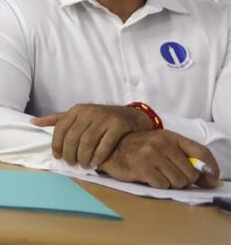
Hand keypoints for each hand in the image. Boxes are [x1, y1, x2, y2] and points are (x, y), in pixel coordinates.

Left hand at [32, 103, 150, 168]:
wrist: (129, 116)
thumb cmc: (98, 119)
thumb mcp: (77, 115)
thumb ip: (57, 120)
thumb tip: (33, 122)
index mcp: (76, 110)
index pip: (60, 129)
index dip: (57, 144)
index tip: (58, 157)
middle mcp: (89, 112)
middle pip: (73, 137)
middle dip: (70, 154)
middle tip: (72, 164)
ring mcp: (104, 118)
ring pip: (88, 142)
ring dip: (84, 157)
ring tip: (84, 166)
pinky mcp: (118, 125)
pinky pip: (106, 143)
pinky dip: (99, 156)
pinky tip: (96, 164)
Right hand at [97, 130, 220, 188]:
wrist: (109, 148)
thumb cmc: (139, 149)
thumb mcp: (163, 147)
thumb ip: (186, 161)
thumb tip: (211, 182)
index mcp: (170, 136)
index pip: (201, 152)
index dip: (211, 168)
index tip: (212, 180)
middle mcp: (162, 143)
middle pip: (191, 174)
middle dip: (184, 180)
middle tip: (171, 175)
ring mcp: (151, 155)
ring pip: (178, 182)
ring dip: (171, 183)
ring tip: (158, 175)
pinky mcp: (142, 167)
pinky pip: (162, 185)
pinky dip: (158, 185)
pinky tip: (148, 177)